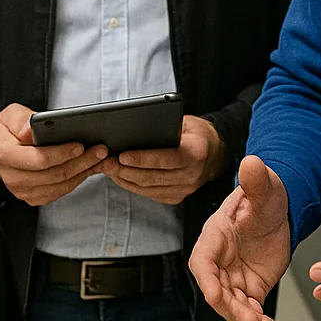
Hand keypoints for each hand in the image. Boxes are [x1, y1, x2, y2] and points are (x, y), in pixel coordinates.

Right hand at [0, 103, 107, 206]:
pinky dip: (76, 180)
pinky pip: (59, 192)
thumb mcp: (10, 115)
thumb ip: (21, 120)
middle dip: (81, 162)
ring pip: (60, 185)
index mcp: (6, 155)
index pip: (39, 159)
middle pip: (54, 174)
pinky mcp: (33, 196)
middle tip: (100, 150)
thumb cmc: (7, 130)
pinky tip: (88, 168)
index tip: (81, 145)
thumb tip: (31, 130)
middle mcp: (13, 177)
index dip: (62, 153)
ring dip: (83, 172)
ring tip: (99, 158)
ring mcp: (23, 190)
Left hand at [100, 115, 225, 205]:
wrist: (214, 152)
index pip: (167, 159)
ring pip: (147, 188)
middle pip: (152, 177)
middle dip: (125, 170)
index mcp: (197, 153)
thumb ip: (165, 127)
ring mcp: (185, 190)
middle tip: (106, 162)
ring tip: (107, 168)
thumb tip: (133, 131)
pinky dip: (131, 185)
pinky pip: (149, 194)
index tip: (122, 155)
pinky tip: (119, 176)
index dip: (142, 159)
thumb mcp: (185, 123)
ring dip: (124, 179)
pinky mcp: (176, 197)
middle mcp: (193, 175)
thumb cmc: (195, 132)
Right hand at [188, 155, 290, 320]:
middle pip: (218, 292)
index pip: (203, 262)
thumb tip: (251, 161)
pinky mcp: (250, 289)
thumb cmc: (264, 195)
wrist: (280, 210)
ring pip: (235, 308)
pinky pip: (253, 312)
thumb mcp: (263, 186)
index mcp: (216, 236)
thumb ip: (256, 179)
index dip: (207, 280)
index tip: (216, 295)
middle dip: (233, 310)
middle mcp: (220, 261)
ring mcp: (234, 278)